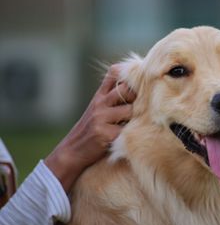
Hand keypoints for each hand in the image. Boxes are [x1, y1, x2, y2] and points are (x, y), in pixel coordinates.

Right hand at [44, 65, 135, 191]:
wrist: (72, 151)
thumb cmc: (92, 130)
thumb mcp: (98, 108)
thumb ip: (112, 96)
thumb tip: (136, 86)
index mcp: (99, 95)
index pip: (115, 73)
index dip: (129, 76)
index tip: (140, 85)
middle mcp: (99, 103)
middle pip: (126, 90)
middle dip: (138, 99)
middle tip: (142, 109)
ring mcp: (101, 118)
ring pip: (130, 110)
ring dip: (135, 119)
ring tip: (134, 126)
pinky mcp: (104, 134)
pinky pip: (126, 130)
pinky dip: (130, 134)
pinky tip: (127, 138)